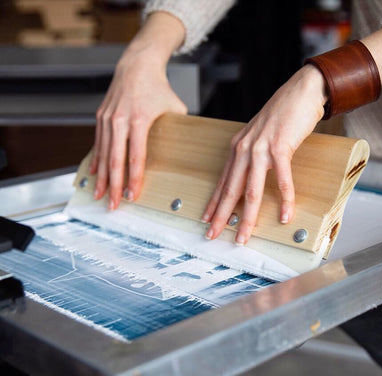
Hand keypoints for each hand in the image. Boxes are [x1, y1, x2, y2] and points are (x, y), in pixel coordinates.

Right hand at [90, 12, 186, 209]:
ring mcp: (108, 118)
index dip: (134, 179)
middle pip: (115, 160)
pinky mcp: (101, 117)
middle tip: (113, 205)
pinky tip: (95, 175)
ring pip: (102, 155)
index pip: (136, 157)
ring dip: (102, 178)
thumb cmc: (159, 88)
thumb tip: (187, 152)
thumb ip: (179, 131)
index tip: (132, 196)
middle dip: (113, 186)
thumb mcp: (175, 109)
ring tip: (100, 196)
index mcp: (139, 119)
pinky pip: (98, 144)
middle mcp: (120, 120)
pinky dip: (97, 161)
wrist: (137, 65)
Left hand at [202, 64, 327, 244]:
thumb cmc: (282, 115)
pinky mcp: (280, 148)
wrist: (301, 90)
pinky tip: (285, 216)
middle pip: (230, 191)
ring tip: (243, 238)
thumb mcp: (259, 135)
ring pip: (251, 191)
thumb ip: (253, 155)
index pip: (222, 182)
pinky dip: (285, 200)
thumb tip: (251, 175)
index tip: (205, 220)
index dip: (213, 203)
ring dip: (246, 218)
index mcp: (238, 147)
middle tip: (212, 236)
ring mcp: (261, 149)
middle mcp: (245, 149)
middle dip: (220, 217)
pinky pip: (282, 180)